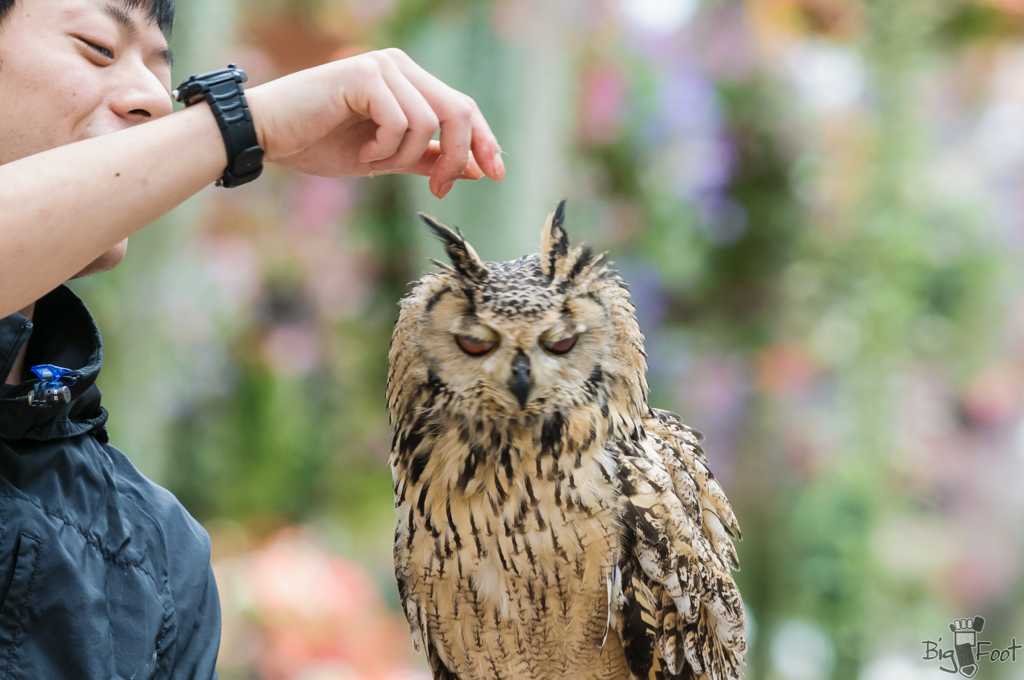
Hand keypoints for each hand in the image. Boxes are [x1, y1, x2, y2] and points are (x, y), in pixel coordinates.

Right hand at [244, 49, 503, 197]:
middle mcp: (401, 66)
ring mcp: (383, 66)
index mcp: (410, 81)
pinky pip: (399, 120)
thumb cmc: (321, 144)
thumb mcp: (386, 160)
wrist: (269, 136)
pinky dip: (384, 147)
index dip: (484, 142)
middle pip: (458, 111)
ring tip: (372, 160)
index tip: (495, 175)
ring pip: (427, 121)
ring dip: (403, 155)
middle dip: (457, 156)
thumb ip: (428, 159)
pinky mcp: (364, 75)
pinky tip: (362, 151)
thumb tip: (477, 170)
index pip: (463, 108)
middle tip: (440, 189)